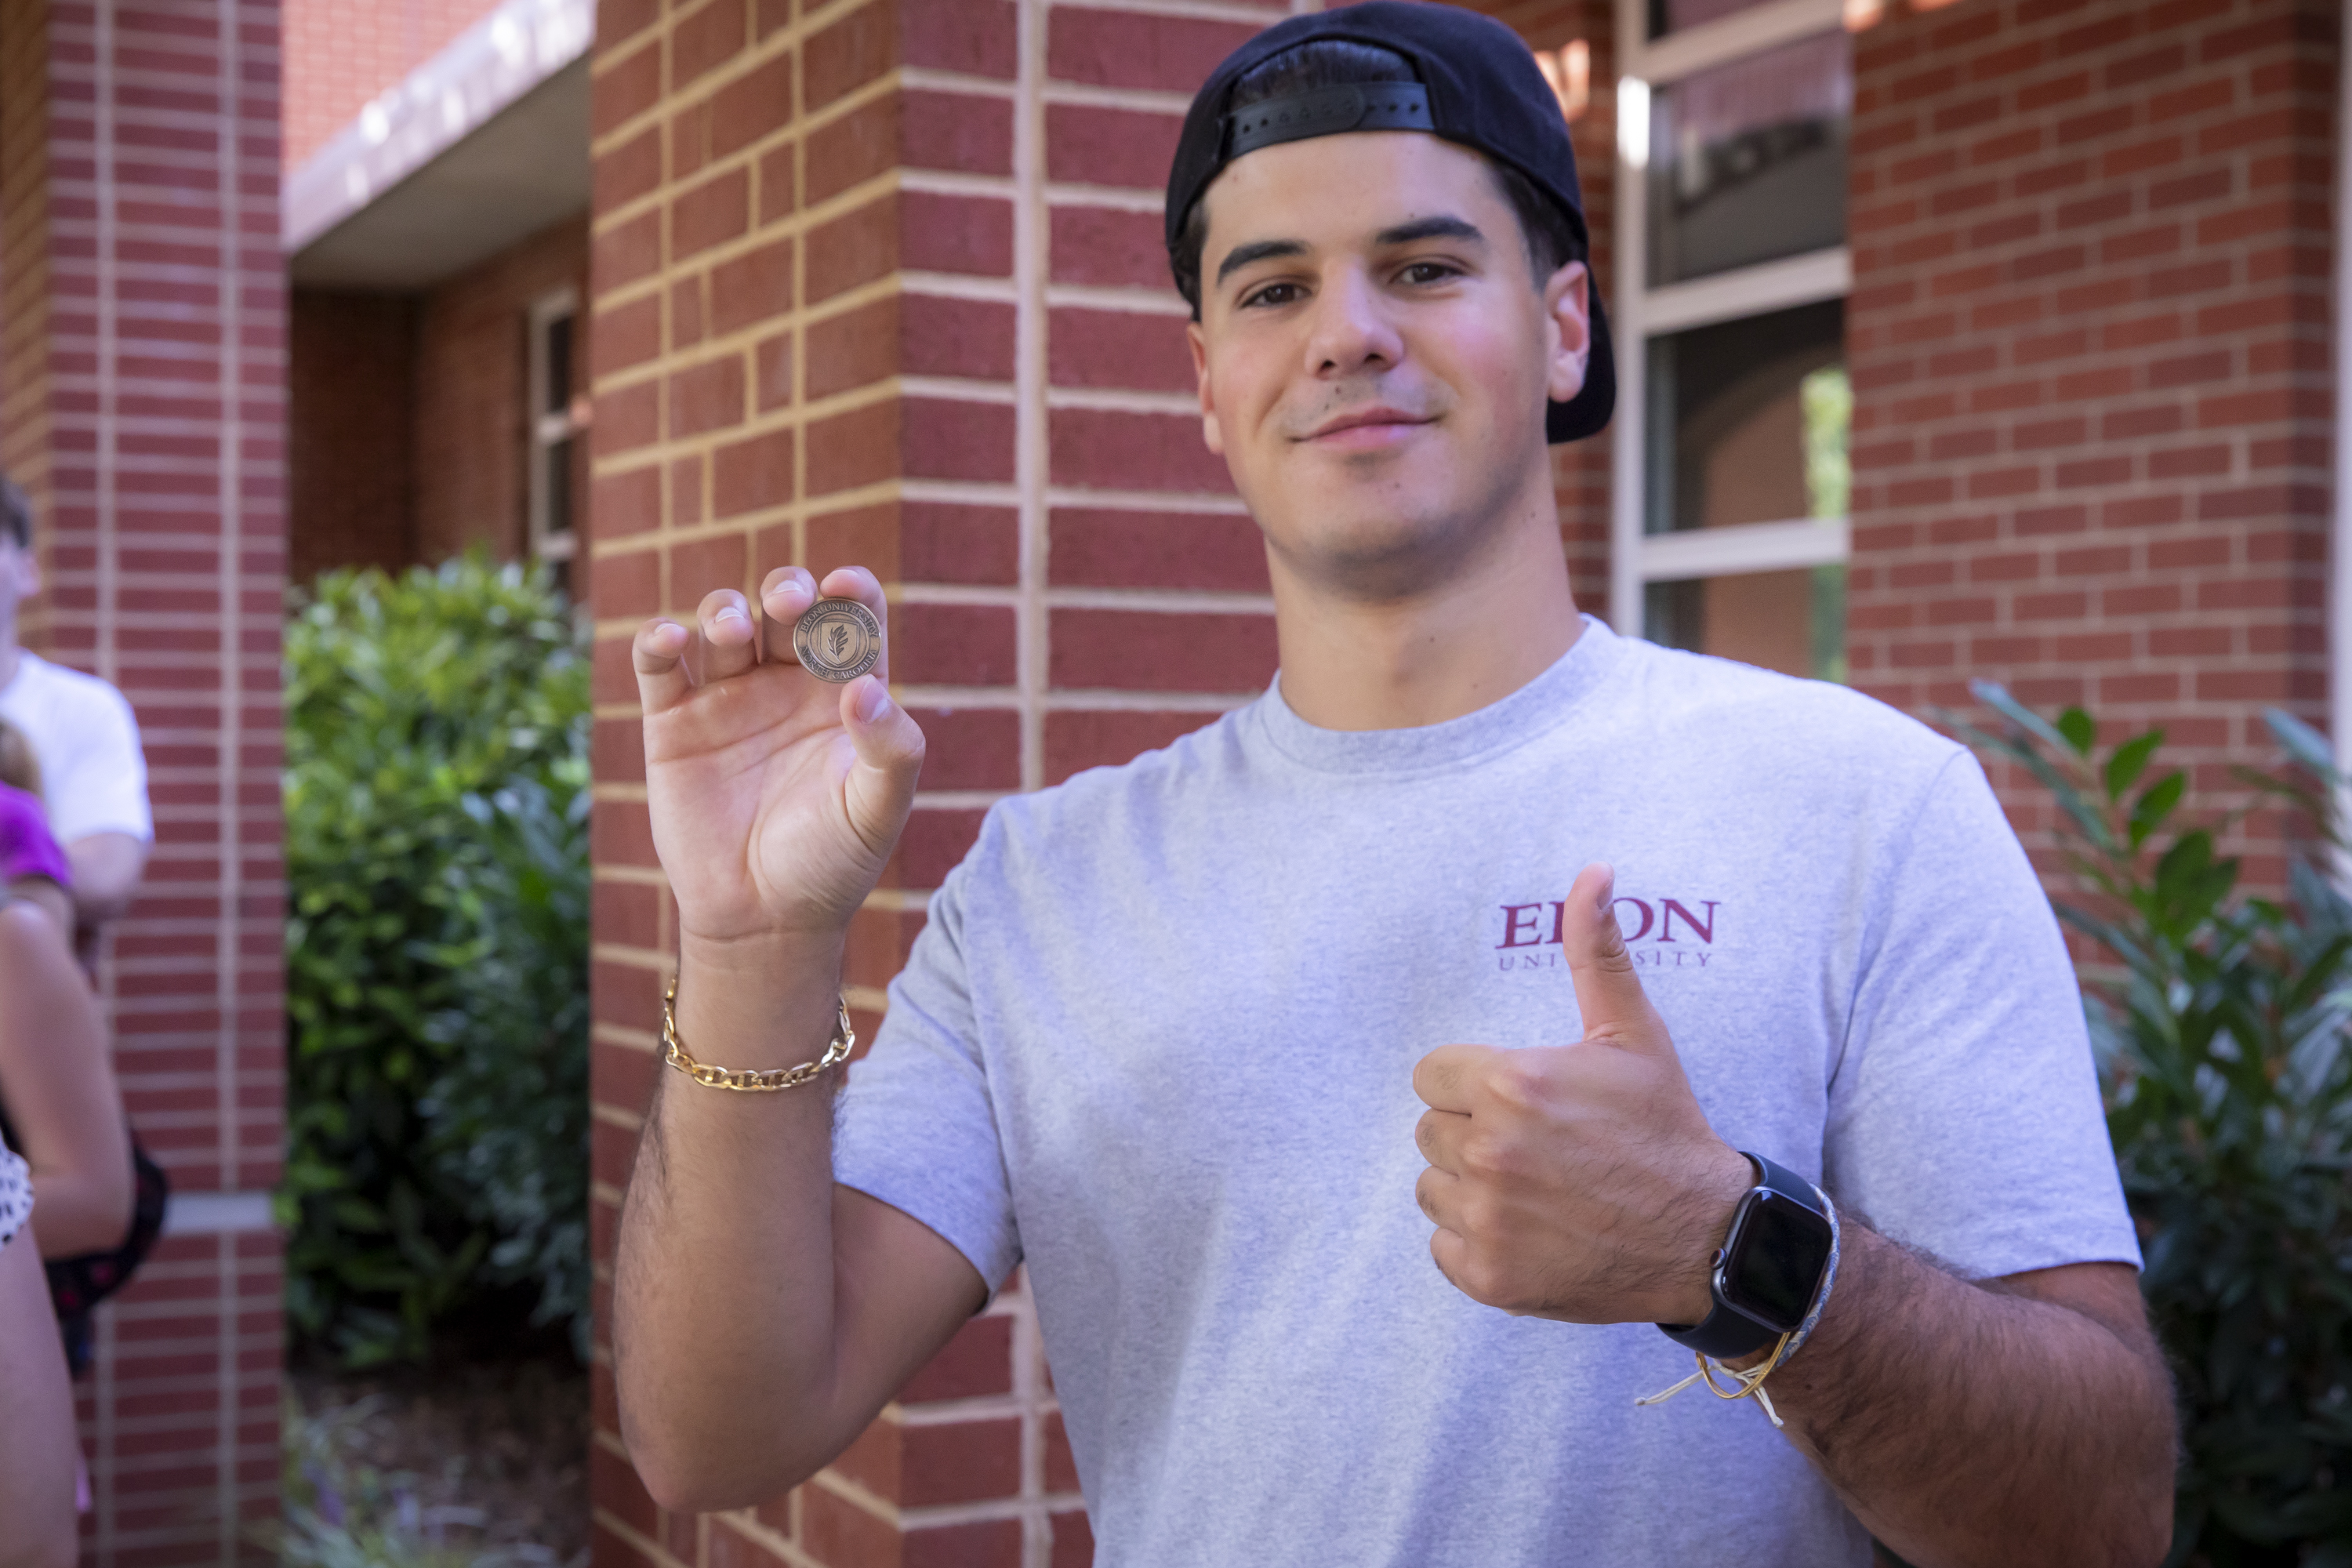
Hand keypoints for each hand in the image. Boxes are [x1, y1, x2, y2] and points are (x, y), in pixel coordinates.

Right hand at [633, 566, 924, 949]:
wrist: (763, 918)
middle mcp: (787, 685)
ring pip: (721, 624)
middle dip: (786, 591)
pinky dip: (658, 642)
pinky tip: (670, 639)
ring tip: (732, 630)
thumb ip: (890, 750)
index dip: (852, 593)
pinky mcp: (672, 723)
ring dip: (725, 611)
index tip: (846, 585)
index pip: (854, 622)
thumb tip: (865, 688)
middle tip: (787, 602)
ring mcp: (728, 699)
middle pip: (785, 609)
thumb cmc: (832, 862)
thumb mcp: (877, 811)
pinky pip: (660, 665)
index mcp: (845, 693)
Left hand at [1412, 862, 1752, 1324]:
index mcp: (1513, 1085)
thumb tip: (1593, 872)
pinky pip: (1442, 1245)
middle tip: (1539, 1147)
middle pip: (1430, 1129)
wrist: (1706, 1235)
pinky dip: (1478, 1242)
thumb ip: (1596, 952)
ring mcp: (1488, 1220)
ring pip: (1432, 1186)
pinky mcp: (1489, 1277)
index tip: (1524, 1100)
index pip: (1432, 1075)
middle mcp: (1491, 1152)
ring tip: (1537, 1188)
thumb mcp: (1632, 1033)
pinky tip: (1533, 1231)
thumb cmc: (1663, 1127)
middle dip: (1473, 1133)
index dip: (1474, 1084)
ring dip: (1470, 1188)